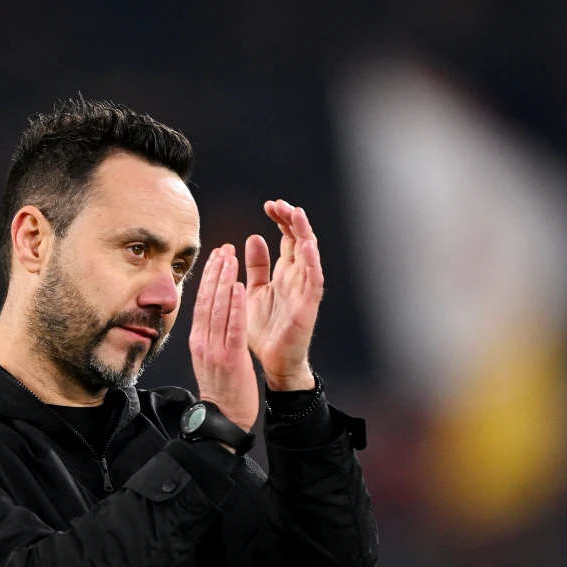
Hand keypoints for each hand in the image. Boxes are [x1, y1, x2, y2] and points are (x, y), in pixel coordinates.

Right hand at [189, 247, 259, 432]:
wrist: (221, 419)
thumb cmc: (220, 392)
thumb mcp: (208, 360)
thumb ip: (209, 337)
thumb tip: (211, 318)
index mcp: (198, 341)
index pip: (201, 303)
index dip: (208, 279)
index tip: (215, 258)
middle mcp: (202, 341)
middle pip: (207, 300)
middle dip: (215, 271)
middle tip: (223, 248)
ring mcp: (214, 349)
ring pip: (218, 308)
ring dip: (224, 280)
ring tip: (230, 257)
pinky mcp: (230, 357)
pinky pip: (233, 327)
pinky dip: (235, 305)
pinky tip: (239, 287)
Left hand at [244, 200, 323, 390]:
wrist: (272, 362)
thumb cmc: (264, 330)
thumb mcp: (253, 291)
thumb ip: (256, 267)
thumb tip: (252, 238)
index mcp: (284, 273)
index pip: (288, 238)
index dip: (281, 220)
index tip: (269, 205)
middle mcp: (297, 278)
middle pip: (301, 240)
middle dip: (292, 220)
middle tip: (279, 204)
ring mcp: (304, 291)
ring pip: (310, 256)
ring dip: (304, 233)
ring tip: (296, 214)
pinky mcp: (308, 307)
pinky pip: (313, 281)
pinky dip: (311, 263)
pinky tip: (306, 246)